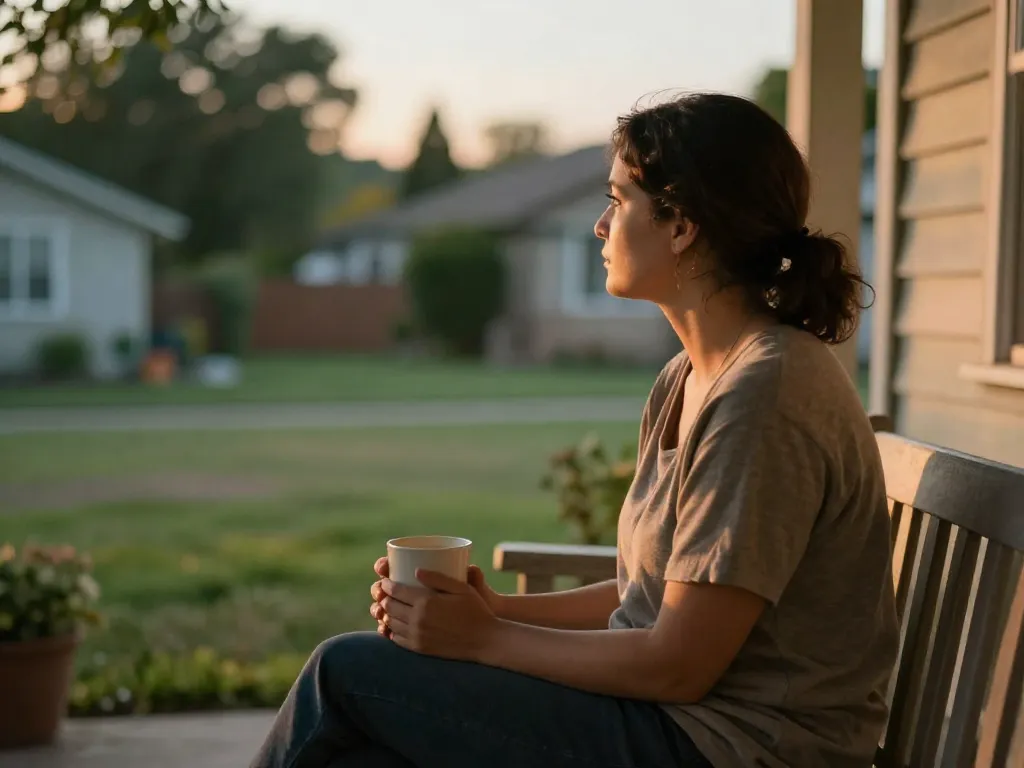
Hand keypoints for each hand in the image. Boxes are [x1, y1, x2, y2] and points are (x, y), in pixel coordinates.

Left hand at [371, 560, 503, 638]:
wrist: (484, 640)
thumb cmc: (475, 610)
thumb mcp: (461, 588)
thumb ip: (438, 577)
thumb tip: (415, 570)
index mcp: (426, 602)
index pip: (396, 591)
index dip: (387, 584)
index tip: (385, 580)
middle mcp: (418, 619)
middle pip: (389, 606)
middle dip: (384, 597)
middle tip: (384, 593)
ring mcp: (417, 636)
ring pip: (390, 622)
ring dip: (386, 613)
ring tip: (388, 607)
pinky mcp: (419, 648)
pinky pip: (396, 638)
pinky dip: (391, 630)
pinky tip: (394, 625)